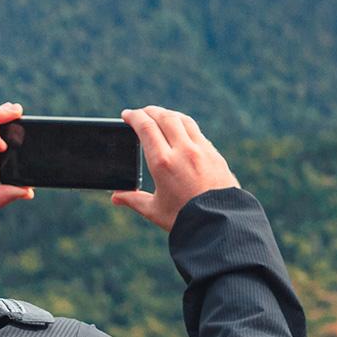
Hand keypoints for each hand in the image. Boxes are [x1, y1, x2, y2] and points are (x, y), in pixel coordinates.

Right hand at [112, 106, 238, 231]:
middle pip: (164, 117)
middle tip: (141, 113)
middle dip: (150, 111)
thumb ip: (134, 200)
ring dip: (169, 114)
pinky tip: (182, 132)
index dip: (134, 117)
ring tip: (160, 116)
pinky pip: (197, 132)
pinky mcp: (215, 154)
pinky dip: (185, 126)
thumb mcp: (155, 210)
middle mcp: (183, 151)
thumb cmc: (185, 219)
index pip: (146, 127)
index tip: (126, 115)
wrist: (220, 225)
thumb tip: (116, 197)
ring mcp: (201, 150)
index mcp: (162, 162)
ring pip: (183, 120)